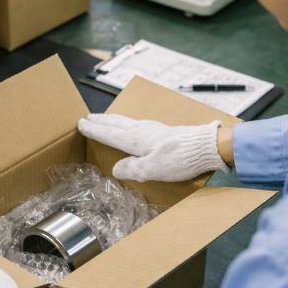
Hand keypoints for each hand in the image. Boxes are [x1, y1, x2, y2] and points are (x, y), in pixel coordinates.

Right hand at [78, 114, 231, 181]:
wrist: (206, 147)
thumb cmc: (180, 159)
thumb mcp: (152, 170)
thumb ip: (132, 169)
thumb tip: (116, 169)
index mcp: (136, 139)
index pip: (109, 134)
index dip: (94, 130)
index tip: (81, 124)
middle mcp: (142, 130)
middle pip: (116, 124)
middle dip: (101, 121)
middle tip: (87, 117)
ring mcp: (153, 129)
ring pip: (126, 122)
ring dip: (112, 120)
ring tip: (103, 118)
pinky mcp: (162, 131)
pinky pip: (136, 124)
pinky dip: (126, 122)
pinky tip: (131, 125)